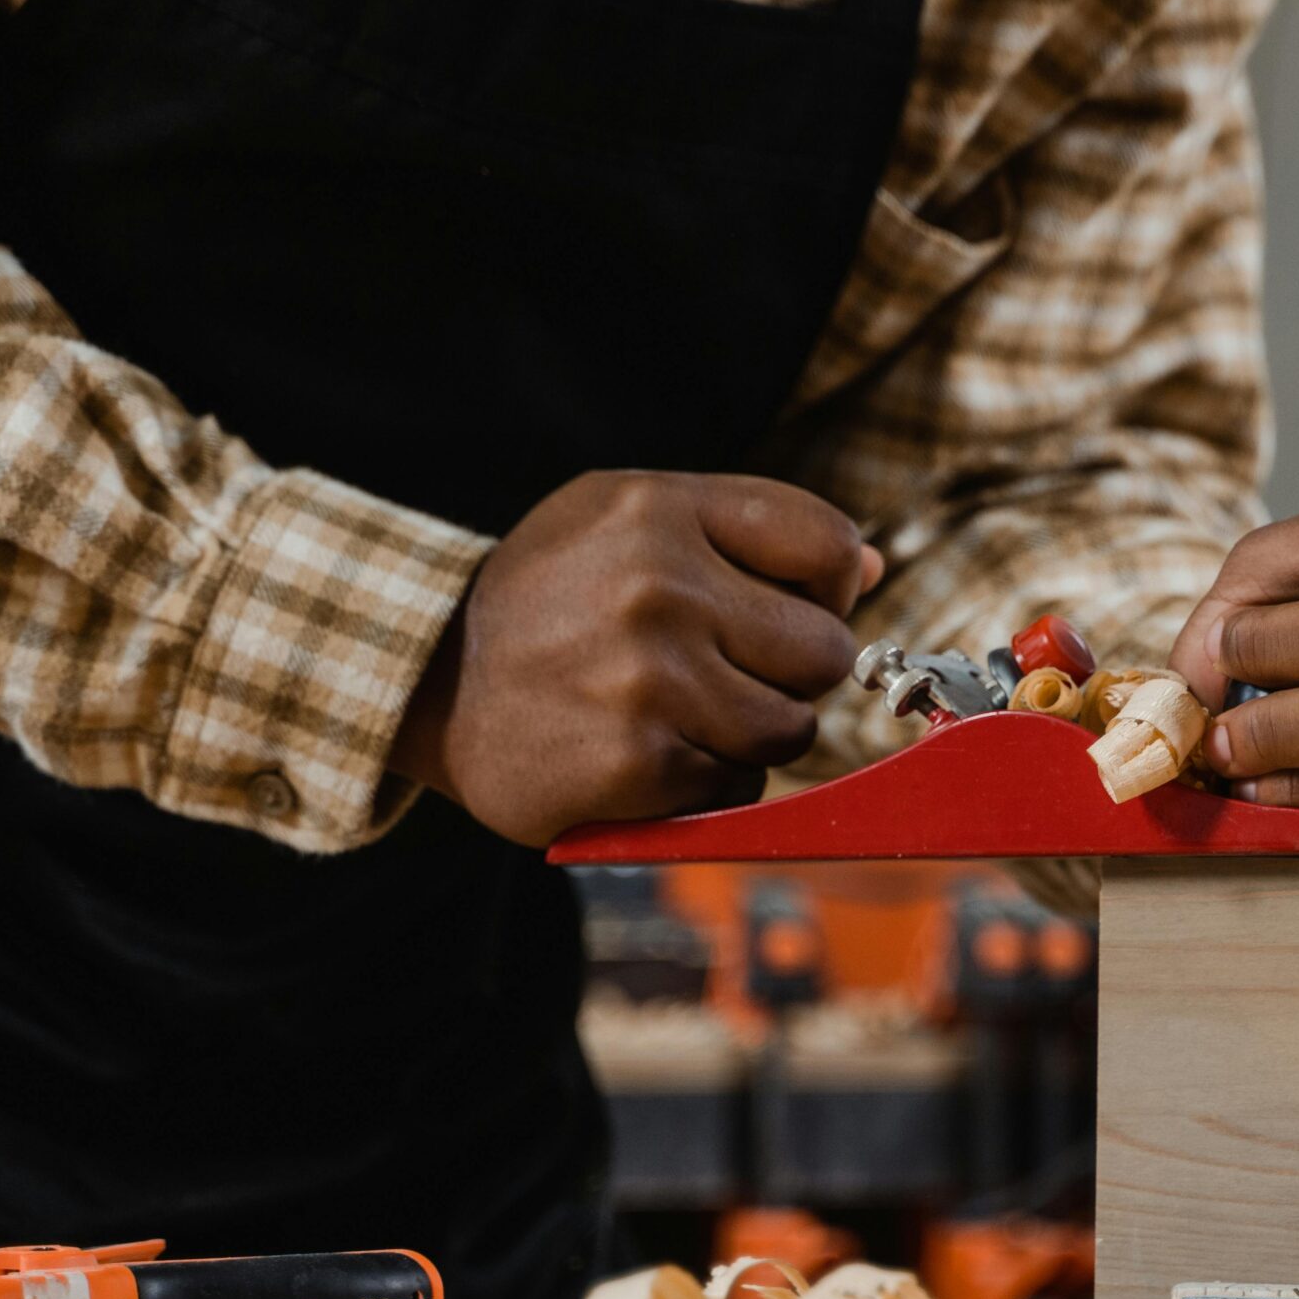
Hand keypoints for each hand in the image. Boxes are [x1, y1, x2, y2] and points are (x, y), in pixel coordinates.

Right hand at [390, 470, 880, 845]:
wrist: (428, 682)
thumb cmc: (553, 597)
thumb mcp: (630, 519)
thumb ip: (752, 529)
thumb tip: (870, 570)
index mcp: (661, 510)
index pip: (829, 547)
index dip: (828, 590)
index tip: (786, 606)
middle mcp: (656, 587)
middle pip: (825, 652)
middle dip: (791, 673)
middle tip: (722, 670)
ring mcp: (646, 681)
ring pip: (790, 729)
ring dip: (752, 735)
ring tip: (679, 712)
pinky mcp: (636, 766)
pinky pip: (736, 787)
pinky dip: (705, 784)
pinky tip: (644, 753)